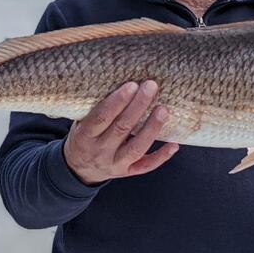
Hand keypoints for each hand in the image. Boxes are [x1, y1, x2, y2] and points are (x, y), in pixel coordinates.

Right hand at [63, 80, 179, 185]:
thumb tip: (120, 80)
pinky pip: (146, 166)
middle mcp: (100, 151)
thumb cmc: (84, 136)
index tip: (132, 85)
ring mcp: (115, 164)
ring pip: (136, 148)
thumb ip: (96, 108)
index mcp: (85, 136)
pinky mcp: (127, 172)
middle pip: (122, 128)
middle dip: (138, 106)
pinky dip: (161, 156)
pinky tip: (174, 144)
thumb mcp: (81, 122)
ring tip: (163, 110)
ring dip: (151, 128)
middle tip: (151, 87)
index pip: (102, 117)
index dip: (117, 101)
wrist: (79, 169)